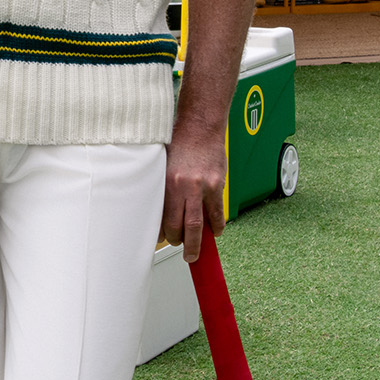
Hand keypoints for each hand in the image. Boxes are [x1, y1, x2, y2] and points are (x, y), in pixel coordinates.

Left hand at [161, 100, 226, 264]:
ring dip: (198, 242)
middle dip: (181, 244)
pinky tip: (215, 232)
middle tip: (183, 253)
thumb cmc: (180, 144)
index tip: (163, 240)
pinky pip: (218, 213)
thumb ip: (164, 189)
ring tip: (197, 252)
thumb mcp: (163, 166)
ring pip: (199, 225)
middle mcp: (183, 187)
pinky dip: (217, 226)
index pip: (163, 219)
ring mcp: (202, 187)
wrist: (200, 126)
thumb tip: (161, 213)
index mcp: (167, 184)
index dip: (163, 234)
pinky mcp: (218, 185)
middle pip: (181, 227)